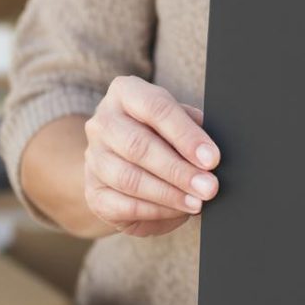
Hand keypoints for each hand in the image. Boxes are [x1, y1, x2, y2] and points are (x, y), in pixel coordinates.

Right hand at [82, 75, 220, 237]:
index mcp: (124, 93)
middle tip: (209, 187)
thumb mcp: (177, 119)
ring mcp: (93, 158)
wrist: (124, 158)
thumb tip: (209, 152)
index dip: (186, 135)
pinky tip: (177, 211)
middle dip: (178, 170)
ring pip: (129, 179)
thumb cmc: (160, 133)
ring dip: (169, 194)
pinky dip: (155, 211)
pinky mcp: (93, 192)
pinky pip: (123, 205)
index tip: (211, 159)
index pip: (156, 108)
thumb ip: (192, 128)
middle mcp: (102, 122)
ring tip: (197, 202)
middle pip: (138, 146)